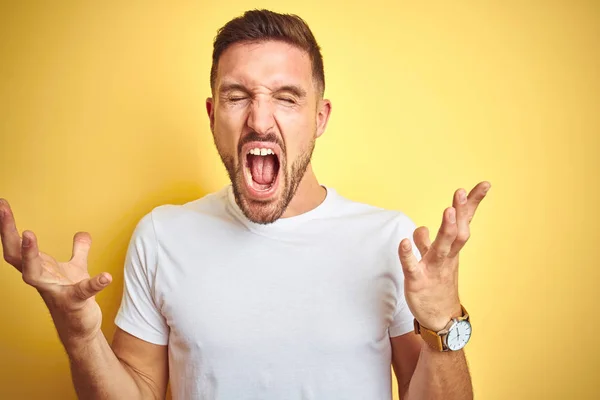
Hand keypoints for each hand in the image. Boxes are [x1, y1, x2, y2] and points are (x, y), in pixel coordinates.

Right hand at [0, 198, 112, 345]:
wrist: (80, 328)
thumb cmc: (72, 297)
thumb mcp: (77, 269)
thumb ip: (79, 250)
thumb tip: (82, 233)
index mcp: (40, 268)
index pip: (17, 245)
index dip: (7, 226)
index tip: (1, 204)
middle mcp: (41, 279)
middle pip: (15, 255)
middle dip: (7, 232)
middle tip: (2, 209)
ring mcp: (55, 292)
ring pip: (33, 274)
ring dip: (29, 255)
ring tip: (28, 234)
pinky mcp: (75, 303)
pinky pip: (83, 291)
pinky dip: (94, 283)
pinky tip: (106, 276)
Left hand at [398, 181, 489, 331]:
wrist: (439, 320)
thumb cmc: (437, 285)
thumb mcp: (436, 261)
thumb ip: (427, 243)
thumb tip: (421, 229)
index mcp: (452, 250)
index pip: (465, 222)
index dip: (472, 204)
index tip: (484, 185)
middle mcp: (446, 257)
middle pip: (457, 233)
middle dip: (460, 212)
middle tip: (461, 192)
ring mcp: (433, 269)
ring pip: (441, 248)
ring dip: (446, 230)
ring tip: (448, 211)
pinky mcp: (418, 282)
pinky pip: (412, 266)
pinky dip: (408, 254)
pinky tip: (403, 242)